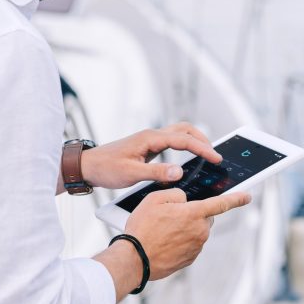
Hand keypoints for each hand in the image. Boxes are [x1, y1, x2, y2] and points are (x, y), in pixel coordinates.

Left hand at [82, 123, 221, 190]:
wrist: (88, 166)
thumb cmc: (106, 168)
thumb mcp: (132, 173)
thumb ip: (156, 172)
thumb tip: (179, 172)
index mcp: (150, 138)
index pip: (183, 139)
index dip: (202, 148)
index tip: (216, 157)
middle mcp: (151, 135)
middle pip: (185, 130)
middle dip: (202, 140)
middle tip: (215, 155)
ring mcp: (149, 140)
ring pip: (178, 133)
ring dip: (194, 140)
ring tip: (207, 154)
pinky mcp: (147, 147)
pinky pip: (171, 142)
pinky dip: (184, 146)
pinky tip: (189, 157)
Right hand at [124, 188, 251, 280]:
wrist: (135, 259)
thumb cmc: (142, 228)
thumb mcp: (154, 199)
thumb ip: (175, 194)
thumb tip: (184, 200)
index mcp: (194, 213)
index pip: (221, 203)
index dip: (236, 198)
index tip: (247, 197)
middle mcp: (200, 231)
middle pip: (204, 217)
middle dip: (193, 214)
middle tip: (170, 217)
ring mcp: (196, 247)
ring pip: (196, 231)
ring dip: (184, 229)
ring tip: (161, 232)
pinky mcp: (189, 259)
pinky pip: (189, 245)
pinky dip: (180, 242)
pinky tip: (163, 242)